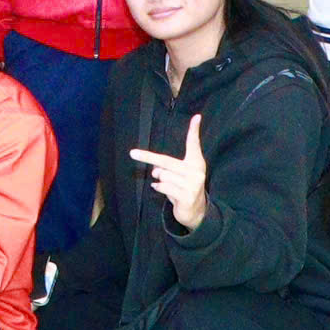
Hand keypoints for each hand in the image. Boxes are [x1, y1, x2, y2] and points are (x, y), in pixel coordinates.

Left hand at [130, 113, 209, 230]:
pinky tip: (165, 191)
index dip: (194, 130)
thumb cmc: (184, 188)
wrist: (196, 212)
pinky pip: (163, 187)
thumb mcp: (179, 175)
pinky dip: (159, 188)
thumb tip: (155, 170)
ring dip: (160, 180)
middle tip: (132, 153)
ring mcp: (193, 184)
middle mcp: (196, 171)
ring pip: (163, 176)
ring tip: (168, 186)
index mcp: (196, 162)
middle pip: (166, 160)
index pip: (194, 144)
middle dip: (147, 157)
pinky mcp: (187, 196)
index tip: (196, 116)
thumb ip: (167, 168)